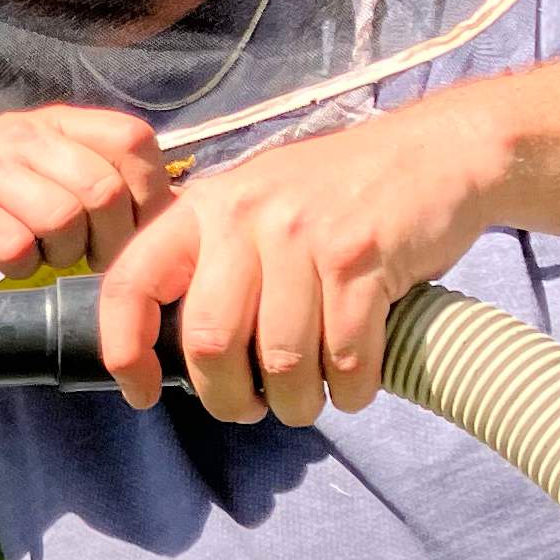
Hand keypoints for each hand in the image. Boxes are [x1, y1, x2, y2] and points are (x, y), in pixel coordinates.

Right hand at [0, 105, 171, 287]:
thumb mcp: (44, 163)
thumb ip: (100, 172)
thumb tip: (173, 211)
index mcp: (58, 122)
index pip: (131, 139)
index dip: (150, 190)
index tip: (138, 228)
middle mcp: (24, 137)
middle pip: (101, 188)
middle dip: (110, 239)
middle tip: (94, 258)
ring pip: (61, 218)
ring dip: (65, 252)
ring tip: (49, 255)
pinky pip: (14, 247)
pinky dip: (23, 265)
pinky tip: (15, 261)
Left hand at [98, 96, 502, 421]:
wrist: (434, 152)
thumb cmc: (337, 196)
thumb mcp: (257, 206)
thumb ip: (212, 265)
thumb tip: (177, 353)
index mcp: (205, 208)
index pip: (133, 281)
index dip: (125, 349)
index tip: (143, 392)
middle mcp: (246, 216)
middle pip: (208, 342)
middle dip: (227, 398)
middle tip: (250, 407)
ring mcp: (305, 235)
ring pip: (281, 360)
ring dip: (295, 402)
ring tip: (307, 400)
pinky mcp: (363, 257)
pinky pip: (344, 356)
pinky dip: (349, 390)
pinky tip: (353, 385)